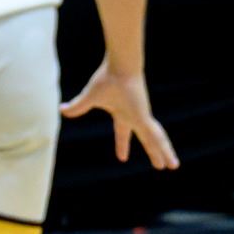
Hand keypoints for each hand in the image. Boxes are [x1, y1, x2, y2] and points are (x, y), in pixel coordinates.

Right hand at [61, 60, 179, 169]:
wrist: (120, 66)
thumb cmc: (106, 78)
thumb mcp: (89, 98)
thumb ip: (77, 107)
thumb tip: (61, 110)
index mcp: (122, 113)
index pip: (123, 132)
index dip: (122, 144)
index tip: (123, 157)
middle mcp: (135, 116)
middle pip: (146, 138)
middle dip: (152, 151)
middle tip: (159, 166)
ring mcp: (142, 117)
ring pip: (156, 140)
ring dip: (163, 153)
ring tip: (172, 167)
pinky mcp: (144, 117)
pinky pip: (155, 137)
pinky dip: (162, 148)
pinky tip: (168, 159)